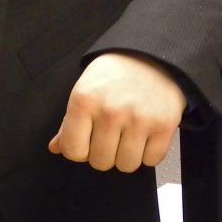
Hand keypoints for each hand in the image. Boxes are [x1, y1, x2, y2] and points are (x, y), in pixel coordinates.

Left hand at [48, 52, 185, 172]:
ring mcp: (139, 119)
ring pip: (126, 165)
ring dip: (127, 156)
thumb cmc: (114, 76)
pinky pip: (152, 160)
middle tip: (111, 135)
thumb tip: (57, 148)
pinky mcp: (164, 125)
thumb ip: (69, 122)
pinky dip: (149, 153)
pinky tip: (146, 135)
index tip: (88, 140)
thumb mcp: (85, 90)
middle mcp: (111, 112)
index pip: (74, 151)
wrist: (152, 55)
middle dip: (105, 153)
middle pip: (101, 163)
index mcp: (84, 101)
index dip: (80, 150)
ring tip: (129, 136)